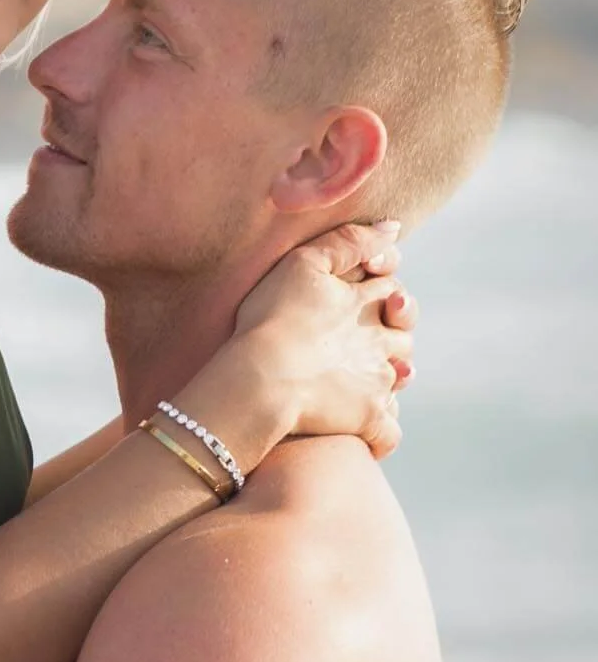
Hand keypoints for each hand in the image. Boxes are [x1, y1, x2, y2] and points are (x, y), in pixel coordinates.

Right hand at [234, 222, 416, 459]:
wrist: (260, 382)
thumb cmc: (271, 320)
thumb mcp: (302, 264)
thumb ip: (348, 241)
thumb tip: (393, 228)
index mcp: (364, 304)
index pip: (389, 287)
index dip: (382, 283)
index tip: (365, 284)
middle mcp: (378, 342)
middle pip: (401, 332)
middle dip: (393, 329)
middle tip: (370, 331)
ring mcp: (376, 383)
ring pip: (399, 377)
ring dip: (393, 374)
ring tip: (375, 375)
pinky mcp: (366, 420)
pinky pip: (387, 433)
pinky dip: (382, 432)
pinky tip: (366, 429)